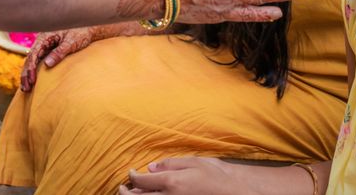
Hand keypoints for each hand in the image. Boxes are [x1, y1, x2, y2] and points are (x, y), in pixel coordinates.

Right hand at [20, 27, 97, 91]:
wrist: (88, 29)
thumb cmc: (80, 33)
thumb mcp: (71, 42)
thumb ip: (59, 52)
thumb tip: (47, 64)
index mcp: (45, 37)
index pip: (34, 54)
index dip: (31, 68)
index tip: (32, 80)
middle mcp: (42, 41)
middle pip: (30, 59)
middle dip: (26, 74)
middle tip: (26, 88)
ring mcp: (45, 47)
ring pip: (32, 61)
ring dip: (28, 74)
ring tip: (26, 88)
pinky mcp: (49, 52)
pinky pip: (38, 62)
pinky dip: (34, 71)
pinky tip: (32, 81)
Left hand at [119, 157, 240, 194]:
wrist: (233, 193)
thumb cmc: (216, 177)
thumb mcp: (194, 163)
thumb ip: (170, 164)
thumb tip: (151, 167)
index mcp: (172, 183)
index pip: (141, 181)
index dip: (132, 176)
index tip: (131, 172)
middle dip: (125, 193)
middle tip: (122, 187)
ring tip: (131, 194)